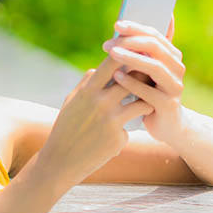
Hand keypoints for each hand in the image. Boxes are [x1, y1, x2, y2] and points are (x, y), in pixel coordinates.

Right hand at [37, 54, 155, 187]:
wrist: (61, 161)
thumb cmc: (65, 128)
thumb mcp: (71, 102)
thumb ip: (86, 83)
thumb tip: (98, 68)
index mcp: (87, 90)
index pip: (112, 63)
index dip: (127, 54)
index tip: (137, 51)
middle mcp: (101, 102)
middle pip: (132, 80)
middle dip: (144, 76)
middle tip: (151, 76)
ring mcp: (111, 120)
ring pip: (141, 102)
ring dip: (146, 102)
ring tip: (147, 104)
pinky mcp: (118, 137)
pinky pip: (130, 127)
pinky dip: (125, 130)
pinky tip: (115, 138)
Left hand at [102, 18, 186, 144]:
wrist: (168, 126)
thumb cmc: (153, 94)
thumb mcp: (150, 70)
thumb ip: (147, 49)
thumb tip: (150, 20)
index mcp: (173, 56)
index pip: (155, 35)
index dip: (136, 28)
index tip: (116, 25)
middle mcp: (177, 68)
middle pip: (155, 47)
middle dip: (130, 42)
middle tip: (108, 43)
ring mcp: (175, 87)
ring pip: (154, 67)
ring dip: (131, 58)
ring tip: (111, 54)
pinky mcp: (168, 105)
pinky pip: (149, 92)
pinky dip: (132, 82)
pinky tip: (116, 77)